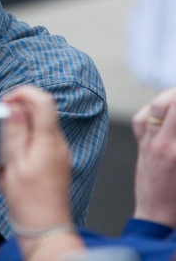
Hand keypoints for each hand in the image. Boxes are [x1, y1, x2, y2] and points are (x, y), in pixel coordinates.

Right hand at [0, 86, 71, 230]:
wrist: (46, 230)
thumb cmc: (29, 201)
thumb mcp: (14, 163)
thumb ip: (15, 131)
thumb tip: (15, 107)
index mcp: (49, 140)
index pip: (42, 99)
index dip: (22, 93)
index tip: (5, 103)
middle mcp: (58, 143)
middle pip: (40, 110)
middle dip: (17, 113)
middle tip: (0, 129)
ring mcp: (59, 152)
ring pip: (38, 125)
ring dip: (18, 129)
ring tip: (5, 151)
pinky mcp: (55, 161)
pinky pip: (39, 141)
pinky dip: (24, 143)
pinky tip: (12, 161)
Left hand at [133, 87, 175, 227]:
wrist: (156, 215)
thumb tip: (175, 123)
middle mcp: (162, 143)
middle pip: (172, 104)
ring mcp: (148, 142)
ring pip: (156, 107)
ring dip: (170, 97)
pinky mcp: (140, 144)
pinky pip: (142, 119)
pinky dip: (153, 109)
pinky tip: (162, 109)